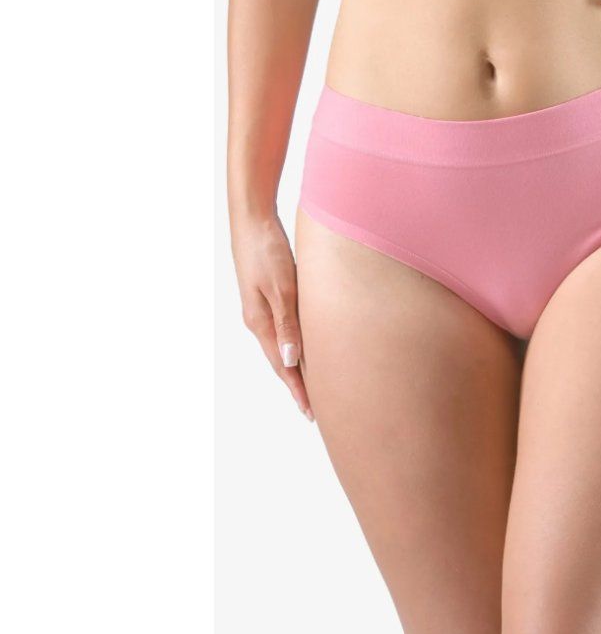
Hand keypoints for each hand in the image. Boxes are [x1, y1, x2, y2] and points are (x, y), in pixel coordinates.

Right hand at [231, 215, 312, 421]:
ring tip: (313, 386)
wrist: (252, 220)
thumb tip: (292, 362)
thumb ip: (288, 324)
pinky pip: (284, 331)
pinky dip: (296, 347)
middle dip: (298, 386)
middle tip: (316, 409)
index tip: (312, 413)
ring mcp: (262, 309)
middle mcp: (259, 321)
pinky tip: (306, 350)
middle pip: (282, 362)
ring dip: (297, 368)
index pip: (283, 366)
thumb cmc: (267, 250)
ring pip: (283, 347)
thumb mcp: (281, 287)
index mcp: (261, 322)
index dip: (298, 390)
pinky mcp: (268, 297)